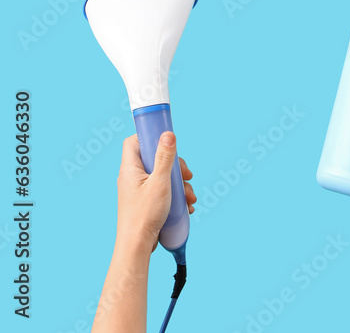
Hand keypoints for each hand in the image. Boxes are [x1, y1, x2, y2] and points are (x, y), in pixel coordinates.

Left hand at [116, 132, 195, 253]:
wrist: (137, 245)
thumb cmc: (144, 214)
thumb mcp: (160, 182)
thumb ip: (165, 157)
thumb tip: (168, 134)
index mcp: (130, 169)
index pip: (133, 142)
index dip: (148, 137)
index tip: (166, 141)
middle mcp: (133, 177)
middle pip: (155, 159)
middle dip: (175, 166)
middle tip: (187, 174)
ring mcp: (139, 190)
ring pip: (163, 176)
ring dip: (180, 184)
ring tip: (190, 197)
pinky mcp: (146, 202)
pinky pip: (164, 191)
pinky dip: (176, 195)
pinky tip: (186, 206)